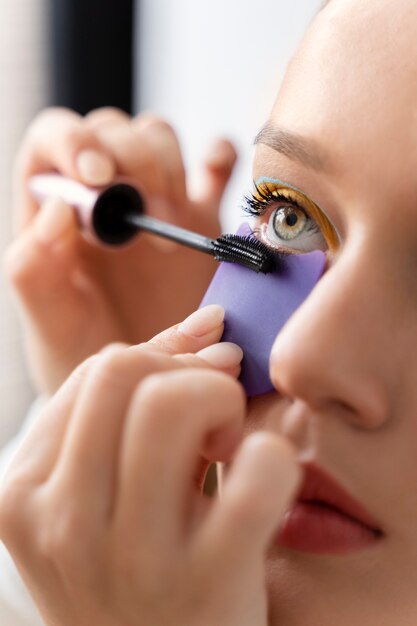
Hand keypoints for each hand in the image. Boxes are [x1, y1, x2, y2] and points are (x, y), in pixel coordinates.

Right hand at [0, 307, 299, 625]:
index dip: (162, 359)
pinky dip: (271, 456)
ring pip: (171, 403)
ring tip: (232, 442)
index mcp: (25, 493)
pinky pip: (253, 474)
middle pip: (122, 371)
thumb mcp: (103, 494)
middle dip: (185, 371)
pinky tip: (263, 476)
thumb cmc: (134, 577)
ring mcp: (129, 555)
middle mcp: (62, 522)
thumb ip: (136, 404)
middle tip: (215, 409)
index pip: (97, 370)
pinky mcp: (204, 582)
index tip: (200, 372)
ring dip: (220, 400)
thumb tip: (210, 323)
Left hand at [4, 107, 236, 393]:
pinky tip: (214, 178)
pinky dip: (219, 158)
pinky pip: (213, 164)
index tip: (99, 177)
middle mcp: (103, 196)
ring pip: (158, 138)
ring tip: (173, 222)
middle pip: (115, 132)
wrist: (140, 381)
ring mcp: (152, 202)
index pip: (55, 139)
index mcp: (56, 208)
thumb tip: (57, 207)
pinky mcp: (197, 216)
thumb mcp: (51, 322)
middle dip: (134, 162)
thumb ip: (35, 269)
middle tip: (151, 221)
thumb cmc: (84, 353)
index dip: (76, 142)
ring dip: (169, 166)